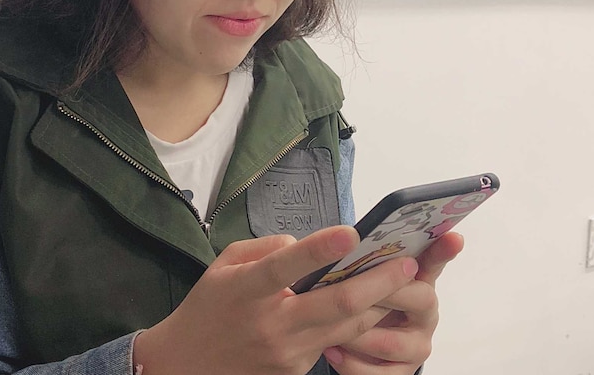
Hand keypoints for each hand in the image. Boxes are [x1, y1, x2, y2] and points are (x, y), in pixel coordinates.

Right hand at [133, 226, 420, 374]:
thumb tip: (304, 245)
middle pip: (336, 304)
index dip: (319, 250)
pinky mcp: (296, 371)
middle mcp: (270, 324)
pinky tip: (374, 304)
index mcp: (246, 290)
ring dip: (379, 303)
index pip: (286, 267)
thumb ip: (265, 249)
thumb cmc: (209, 307)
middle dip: (378, 282)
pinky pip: (334, 343)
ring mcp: (287, 352)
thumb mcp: (224, 264)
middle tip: (407, 263)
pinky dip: (356, 323)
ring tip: (404, 279)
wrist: (186, 367)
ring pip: (347, 327)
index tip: (352, 232)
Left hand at [322, 232, 464, 373]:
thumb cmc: (364, 300)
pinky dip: (350, 363)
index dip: (444, 250)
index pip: (435, 261)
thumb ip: (367, 259)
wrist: (360, 345)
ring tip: (330, 327)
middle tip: (353, 289)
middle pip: (419, 298)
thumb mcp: (364, 276)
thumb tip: (350, 234)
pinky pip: (379, 373)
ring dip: (358, 335)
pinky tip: (331, 350)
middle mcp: (426, 314)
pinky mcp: (402, 372)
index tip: (454, 237)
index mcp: (419, 282)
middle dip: (385, 293)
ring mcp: (417, 346)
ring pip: (391, 342)